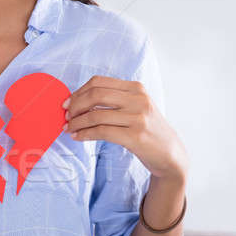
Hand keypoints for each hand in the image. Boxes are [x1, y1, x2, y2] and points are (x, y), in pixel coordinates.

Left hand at [62, 76, 188, 181]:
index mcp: (136, 88)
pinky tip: (77, 137)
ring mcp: (138, 117)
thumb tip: (78, 101)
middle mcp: (138, 99)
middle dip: (75, 105)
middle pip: (95, 95)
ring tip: (68, 128)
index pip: (98, 82)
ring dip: (77, 122)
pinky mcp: (135, 136)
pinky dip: (85, 134)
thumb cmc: (147, 130)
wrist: (169, 153)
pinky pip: (101, 132)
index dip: (78, 92)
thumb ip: (114, 100)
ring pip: (96, 115)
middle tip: (66, 116)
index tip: (67, 103)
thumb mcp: (135, 107)